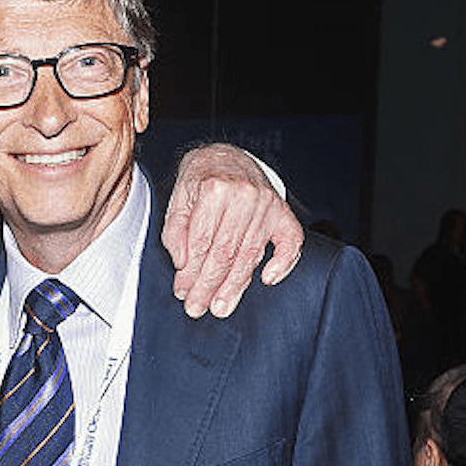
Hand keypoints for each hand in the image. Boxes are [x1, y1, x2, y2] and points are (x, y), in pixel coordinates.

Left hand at [162, 144, 303, 318]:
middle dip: (209, 285)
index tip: (182, 292)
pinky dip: (283, 262)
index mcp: (214, 189)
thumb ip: (175, 232)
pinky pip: (290, 240)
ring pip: (250, 253)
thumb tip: (182, 263)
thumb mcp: (178, 200)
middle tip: (198, 308)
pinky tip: (268, 279)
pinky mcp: (282, 211)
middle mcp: (244, 195)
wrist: (225, 157)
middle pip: (226, 251)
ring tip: (222, 306)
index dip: (190, 272)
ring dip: (235, 285)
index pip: (201, 242)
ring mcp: (266, 204)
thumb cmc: (199, 181)